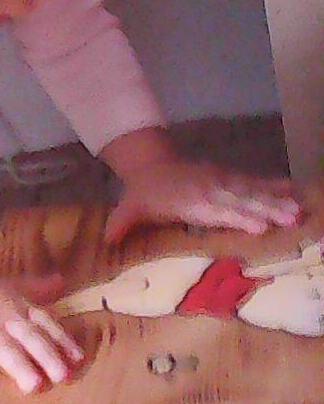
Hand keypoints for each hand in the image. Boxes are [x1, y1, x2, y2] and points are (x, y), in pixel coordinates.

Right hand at [0, 271, 82, 395]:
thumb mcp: (9, 287)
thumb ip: (36, 288)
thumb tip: (61, 280)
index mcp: (18, 309)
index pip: (44, 324)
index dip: (61, 341)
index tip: (77, 359)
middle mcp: (3, 320)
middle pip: (28, 338)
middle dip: (46, 355)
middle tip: (62, 376)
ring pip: (1, 348)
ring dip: (17, 365)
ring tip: (32, 385)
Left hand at [104, 161, 303, 244]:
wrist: (150, 163)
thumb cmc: (144, 193)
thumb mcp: (130, 208)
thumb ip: (120, 224)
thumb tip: (105, 240)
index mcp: (189, 200)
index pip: (217, 210)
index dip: (237, 217)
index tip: (259, 227)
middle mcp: (209, 189)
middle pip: (241, 200)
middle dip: (266, 209)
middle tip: (290, 219)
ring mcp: (222, 180)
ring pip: (252, 190)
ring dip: (276, 198)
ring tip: (298, 210)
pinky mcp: (229, 176)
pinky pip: (254, 180)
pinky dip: (274, 184)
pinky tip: (295, 189)